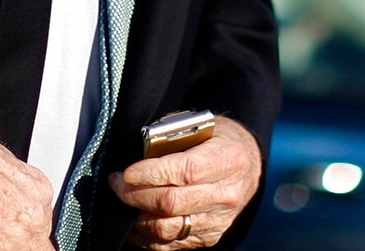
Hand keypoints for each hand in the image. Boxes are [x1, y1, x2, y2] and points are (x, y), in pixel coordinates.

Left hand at [108, 116, 261, 248]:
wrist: (248, 167)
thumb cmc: (218, 141)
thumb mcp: (203, 126)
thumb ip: (173, 135)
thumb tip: (140, 150)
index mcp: (228, 160)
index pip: (185, 171)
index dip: (151, 174)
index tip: (126, 173)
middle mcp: (226, 194)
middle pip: (171, 203)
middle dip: (134, 195)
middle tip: (116, 184)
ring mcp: (218, 221)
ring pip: (166, 228)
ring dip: (136, 216)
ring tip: (123, 200)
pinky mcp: (208, 238)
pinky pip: (168, 244)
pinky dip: (144, 235)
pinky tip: (133, 220)